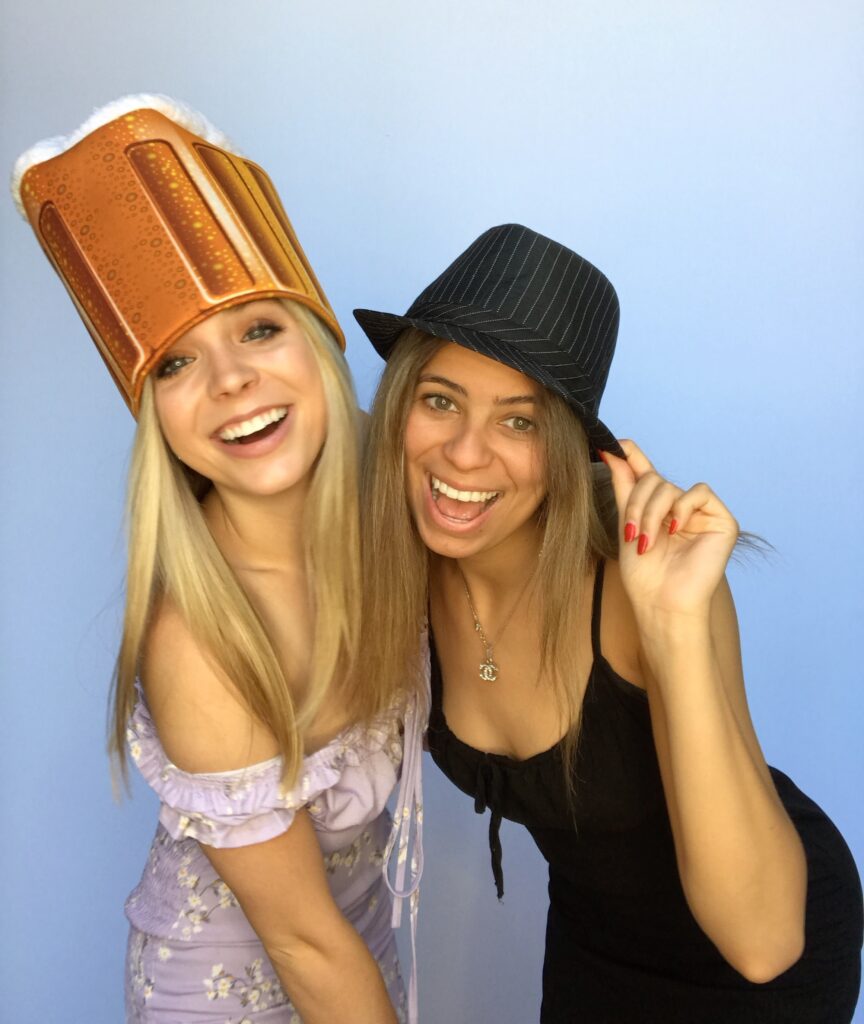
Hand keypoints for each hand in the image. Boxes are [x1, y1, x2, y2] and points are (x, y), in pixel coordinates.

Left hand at [599, 440, 738, 619]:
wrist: (661, 602)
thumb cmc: (643, 573)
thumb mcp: (627, 523)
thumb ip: (624, 486)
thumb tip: (613, 450)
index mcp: (658, 509)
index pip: (646, 474)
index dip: (632, 457)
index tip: (613, 444)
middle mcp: (680, 508)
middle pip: (654, 480)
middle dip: (637, 504)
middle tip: (631, 533)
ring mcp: (701, 514)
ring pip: (671, 487)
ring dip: (652, 513)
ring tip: (647, 541)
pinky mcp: (722, 521)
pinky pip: (699, 493)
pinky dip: (682, 509)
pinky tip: (675, 530)